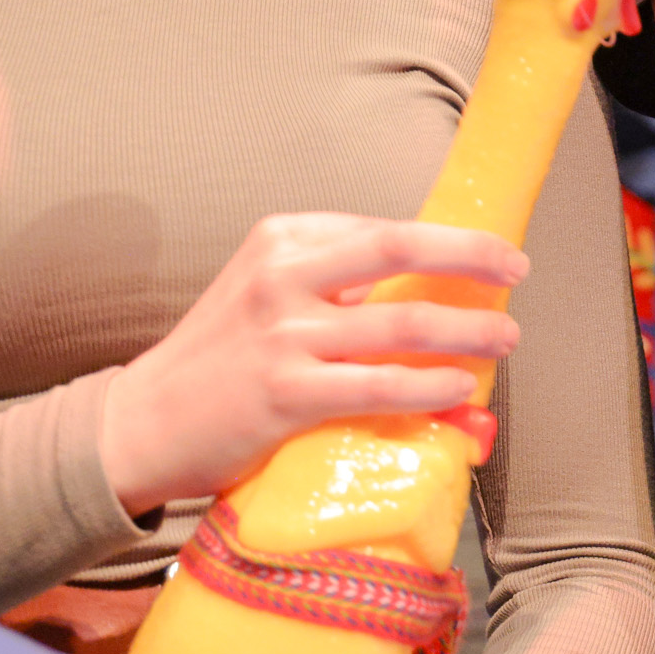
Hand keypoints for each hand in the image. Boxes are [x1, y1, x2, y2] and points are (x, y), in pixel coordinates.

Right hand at [97, 214, 527, 511]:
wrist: (138, 424)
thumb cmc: (215, 362)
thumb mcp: (262, 294)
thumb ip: (328, 288)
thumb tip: (419, 299)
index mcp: (281, 239)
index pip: (381, 229)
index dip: (444, 240)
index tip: (487, 252)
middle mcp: (283, 275)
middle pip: (398, 248)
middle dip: (469, 254)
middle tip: (516, 267)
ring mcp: (283, 334)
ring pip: (399, 323)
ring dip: (466, 330)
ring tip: (506, 337)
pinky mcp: (284, 392)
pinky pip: (376, 385)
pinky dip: (428, 386)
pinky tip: (460, 387)